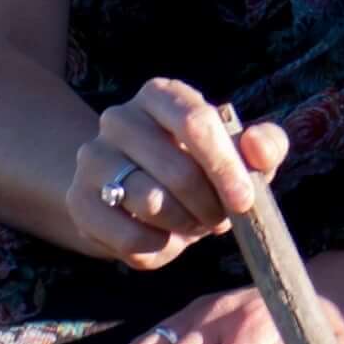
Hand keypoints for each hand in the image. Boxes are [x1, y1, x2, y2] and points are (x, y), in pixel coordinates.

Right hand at [68, 79, 287, 270]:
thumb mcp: (239, 154)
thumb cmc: (200, 168)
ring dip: (185, 224)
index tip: (244, 200)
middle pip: (177, 170)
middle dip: (210, 205)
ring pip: (151, 204)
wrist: (139, 196)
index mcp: (160, 95)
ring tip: (192, 222)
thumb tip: (258, 148)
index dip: (225, 165)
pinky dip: (158, 248)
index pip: (195, 121)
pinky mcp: (79, 202)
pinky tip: (164, 237)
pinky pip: (128, 238)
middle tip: (219, 217)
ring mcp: (93, 159)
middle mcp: (118, 118)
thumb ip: (264, 145)